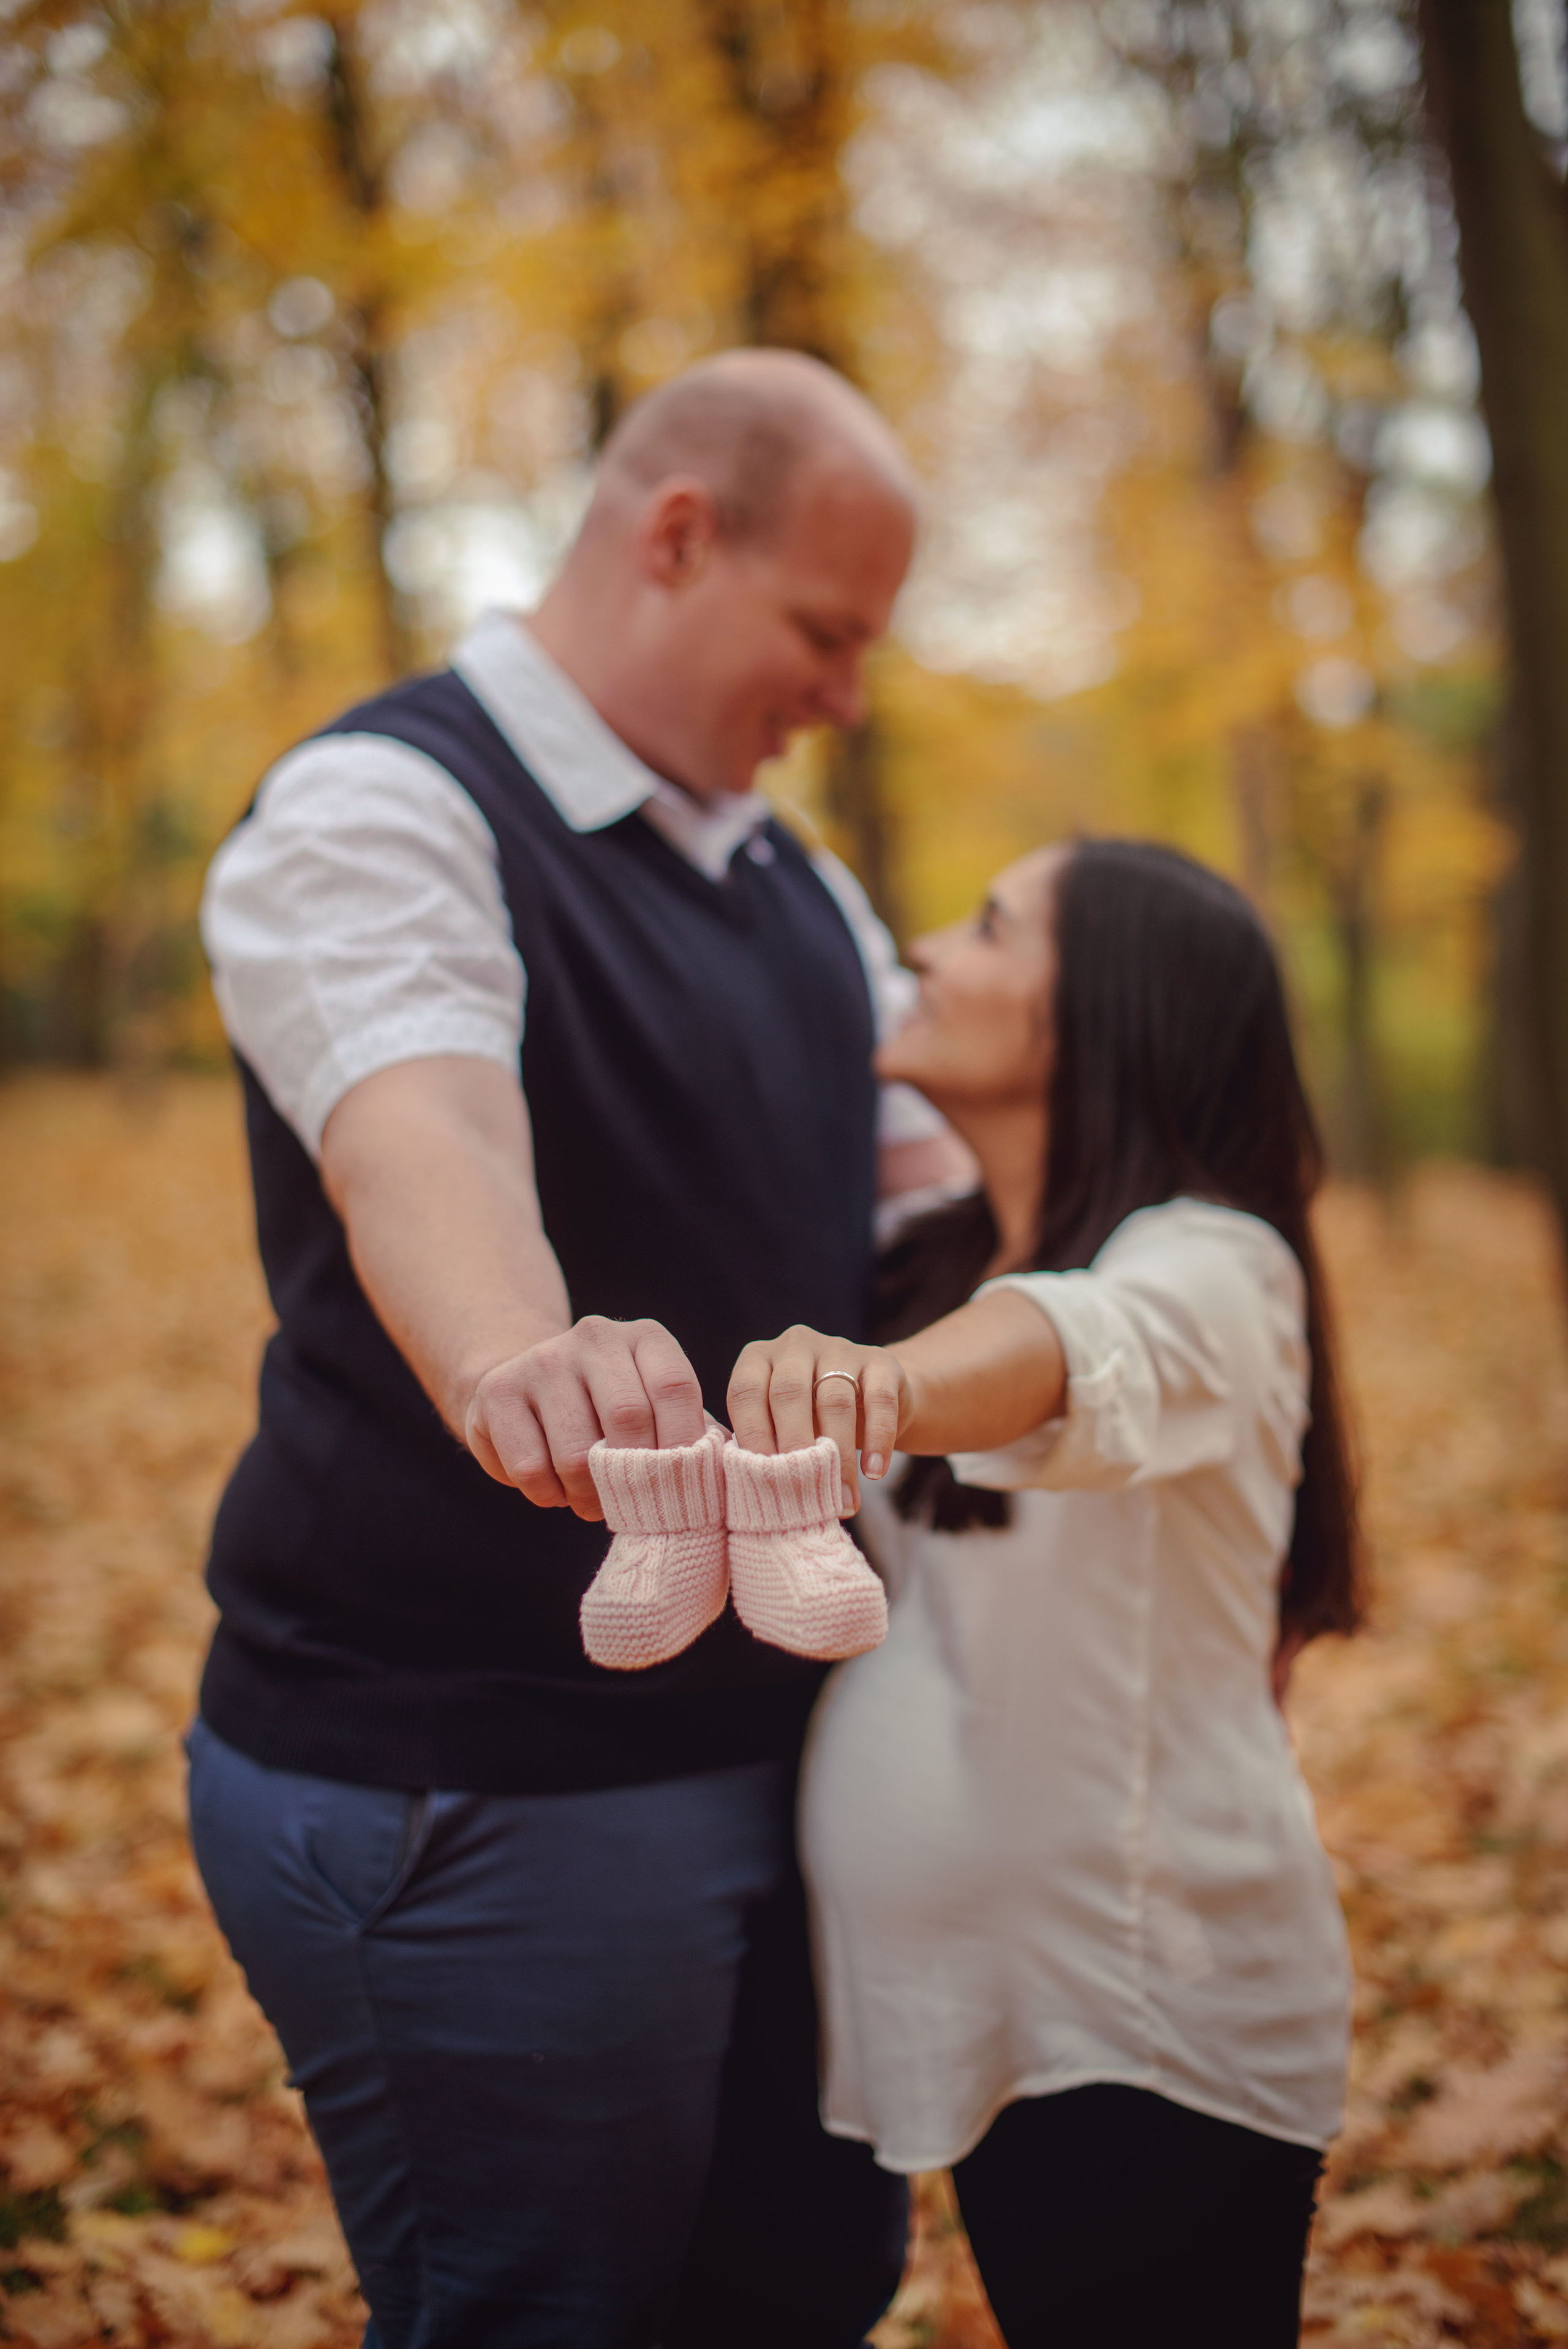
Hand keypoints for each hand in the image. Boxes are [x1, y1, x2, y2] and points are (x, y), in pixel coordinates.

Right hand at [465, 1316, 705, 1518]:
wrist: (525, 1385)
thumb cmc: (610, 1410)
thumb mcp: (654, 1406)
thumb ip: (694, 1434)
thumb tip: (738, 1473)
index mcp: (645, 1338)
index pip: (675, 1388)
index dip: (682, 1445)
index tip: (683, 1486)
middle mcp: (594, 1336)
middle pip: (626, 1419)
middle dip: (633, 1478)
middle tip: (632, 1506)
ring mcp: (541, 1360)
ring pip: (575, 1453)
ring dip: (587, 1495)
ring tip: (590, 1499)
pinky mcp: (497, 1391)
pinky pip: (529, 1467)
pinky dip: (546, 1494)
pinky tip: (554, 1487)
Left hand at [727, 1327, 908, 1511]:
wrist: (870, 1399)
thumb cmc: (810, 1421)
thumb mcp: (781, 1425)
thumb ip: (766, 1445)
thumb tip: (756, 1490)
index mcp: (759, 1359)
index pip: (745, 1392)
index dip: (751, 1435)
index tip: (760, 1479)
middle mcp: (795, 1345)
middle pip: (789, 1392)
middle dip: (794, 1445)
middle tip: (801, 1492)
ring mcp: (839, 1347)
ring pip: (835, 1400)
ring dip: (839, 1456)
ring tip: (843, 1500)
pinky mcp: (880, 1360)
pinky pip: (879, 1400)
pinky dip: (878, 1439)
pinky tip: (874, 1471)